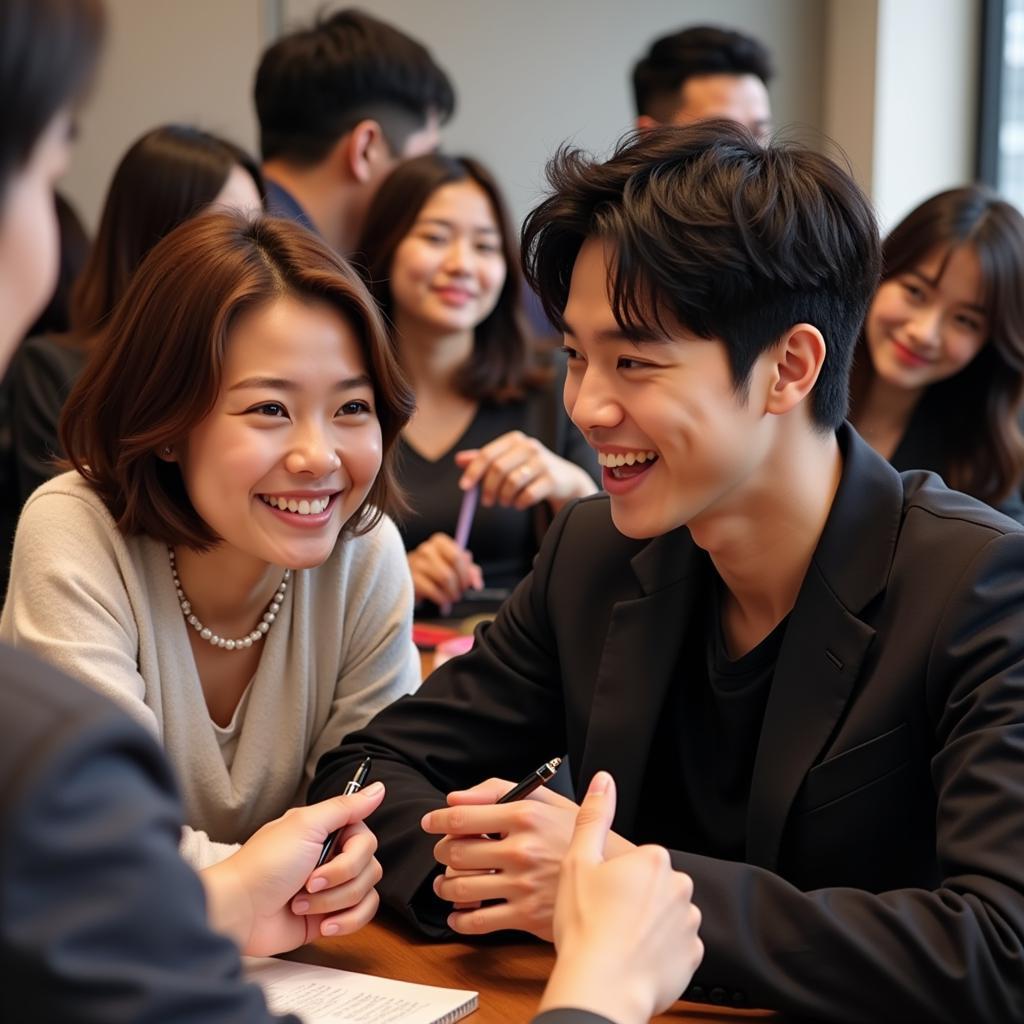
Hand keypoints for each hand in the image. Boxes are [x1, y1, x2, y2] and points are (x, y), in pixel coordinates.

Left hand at [201, 782, 384, 955]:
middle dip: (339, 879)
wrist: (241, 911)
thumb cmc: (266, 865)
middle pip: (370, 867)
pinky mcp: (331, 916)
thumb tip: (379, 788)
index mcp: (327, 832)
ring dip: (334, 902)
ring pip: (367, 893)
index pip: (367, 839)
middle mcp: (333, 857)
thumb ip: (346, 806)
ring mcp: (333, 889)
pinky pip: (361, 916)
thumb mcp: (305, 825)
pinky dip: (345, 922)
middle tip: (308, 882)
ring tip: (302, 903)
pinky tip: (323, 925)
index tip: (326, 854)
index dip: (352, 853)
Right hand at [407, 533, 483, 606]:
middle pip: (451, 569)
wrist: (412, 581)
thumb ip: (470, 572)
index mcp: (439, 542)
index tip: (467, 585)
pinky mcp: (410, 578)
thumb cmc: (437, 572)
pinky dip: (440, 598)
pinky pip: (431, 589)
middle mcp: (426, 549)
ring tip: (451, 598)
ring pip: (443, 579)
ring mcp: (415, 562)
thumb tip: (477, 584)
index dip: (465, 574)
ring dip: (451, 593)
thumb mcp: (456, 568)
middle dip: (459, 585)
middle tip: (460, 593)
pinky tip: (442, 600)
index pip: (457, 556)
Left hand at [421, 777, 633, 939]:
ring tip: (447, 884)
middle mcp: (521, 848)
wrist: (616, 876)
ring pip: (460, 887)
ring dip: (445, 886)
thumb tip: (454, 798)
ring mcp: (523, 884)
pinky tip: (460, 915)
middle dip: (443, 854)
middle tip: (445, 854)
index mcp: (525, 814)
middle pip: (456, 852)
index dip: (437, 821)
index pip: (462, 818)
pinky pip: (477, 921)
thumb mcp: (547, 799)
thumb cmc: (576, 835)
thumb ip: (498, 789)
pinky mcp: (526, 915)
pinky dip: (460, 920)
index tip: (429, 823)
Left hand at [455, 430, 595, 512]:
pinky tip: (519, 503)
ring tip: (505, 502)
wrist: (565, 479)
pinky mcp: (552, 479)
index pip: (487, 454)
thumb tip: (458, 460)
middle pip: (498, 469)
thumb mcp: (507, 460)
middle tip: (486, 502)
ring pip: (512, 483)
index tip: (464, 488)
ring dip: (504, 498)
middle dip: (488, 488)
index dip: (473, 471)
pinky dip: (519, 503)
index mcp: (514, 440)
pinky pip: (528, 495)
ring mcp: (543, 462)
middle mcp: (529, 446)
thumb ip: (484, 460)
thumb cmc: (529, 470)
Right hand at [539, 772, 703, 1023]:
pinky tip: (633, 958)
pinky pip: (675, 948)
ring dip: (648, 926)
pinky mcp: (692, 957)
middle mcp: (679, 887)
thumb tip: (603, 780)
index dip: (615, 879)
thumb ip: (594, 816)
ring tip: (617, 941)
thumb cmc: (585, 926)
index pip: (638, 861)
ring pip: (665, 916)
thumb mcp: (578, 862)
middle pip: (654, 887)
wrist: (602, 986)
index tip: (599, 895)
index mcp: (653, 860)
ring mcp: (688, 923)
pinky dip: (659, 953)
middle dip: (634, 900)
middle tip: (605, 918)